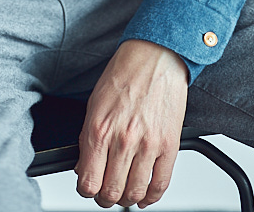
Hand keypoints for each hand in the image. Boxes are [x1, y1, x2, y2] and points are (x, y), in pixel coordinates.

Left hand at [76, 39, 187, 207]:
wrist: (155, 56)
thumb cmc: (125, 74)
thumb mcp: (95, 103)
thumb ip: (87, 138)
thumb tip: (84, 166)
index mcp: (100, 129)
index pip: (88, 182)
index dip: (86, 191)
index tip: (88, 187)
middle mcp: (123, 140)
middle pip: (111, 193)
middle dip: (105, 198)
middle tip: (105, 192)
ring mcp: (148, 145)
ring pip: (134, 193)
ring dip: (127, 199)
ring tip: (124, 192)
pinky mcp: (169, 146)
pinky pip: (160, 185)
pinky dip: (151, 197)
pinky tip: (144, 195)